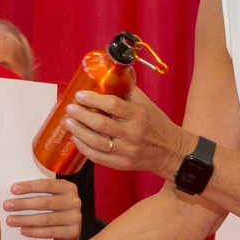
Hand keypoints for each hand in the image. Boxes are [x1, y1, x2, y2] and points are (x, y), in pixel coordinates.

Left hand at [3, 178, 81, 239]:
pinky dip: (35, 232)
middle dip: (23, 204)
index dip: (29, 187)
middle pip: (44, 202)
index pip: (46, 185)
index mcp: (68, 187)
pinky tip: (23, 231)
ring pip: (46, 218)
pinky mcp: (73, 231)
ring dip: (25, 219)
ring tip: (10, 220)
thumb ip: (38, 192)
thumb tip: (13, 190)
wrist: (69, 229)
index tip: (12, 189)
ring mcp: (75, 217)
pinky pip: (51, 232)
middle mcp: (74, 201)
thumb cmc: (54, 208)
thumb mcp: (51, 196)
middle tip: (7, 206)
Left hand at [64, 87, 190, 178]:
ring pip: (96, 143)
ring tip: (69, 122)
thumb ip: (127, 90)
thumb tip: (109, 74)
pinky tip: (77, 139)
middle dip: (81, 115)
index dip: (93, 99)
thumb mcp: (146, 104)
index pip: (112, 105)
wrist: (171, 151)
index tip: (80, 95)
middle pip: (101, 125)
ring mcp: (127, 151)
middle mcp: (133, 134)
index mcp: (139, 115)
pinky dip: (84, 148)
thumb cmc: (156, 124)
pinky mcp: (122, 165)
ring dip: (78, 132)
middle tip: (70, 108)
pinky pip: (98, 158)